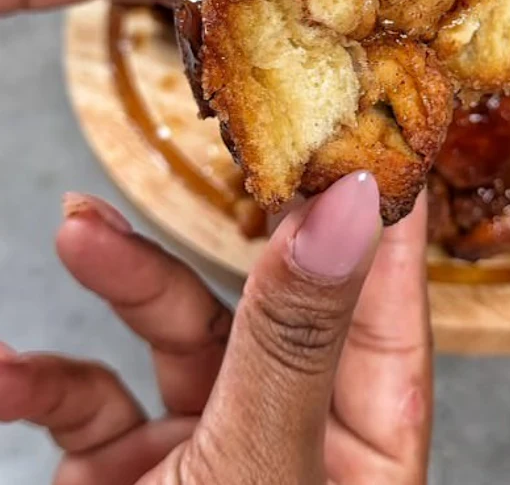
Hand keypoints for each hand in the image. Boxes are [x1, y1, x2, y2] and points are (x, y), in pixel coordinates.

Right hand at [0, 173, 431, 483]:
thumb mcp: (256, 470)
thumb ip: (294, 338)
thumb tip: (348, 208)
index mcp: (364, 450)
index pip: (390, 308)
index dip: (384, 222)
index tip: (375, 138)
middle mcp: (296, 439)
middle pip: (278, 305)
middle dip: (238, 232)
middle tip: (235, 150)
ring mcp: (212, 449)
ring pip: (180, 334)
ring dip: (124, 280)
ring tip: (76, 227)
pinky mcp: (132, 473)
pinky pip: (89, 406)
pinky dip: (42, 380)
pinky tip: (2, 367)